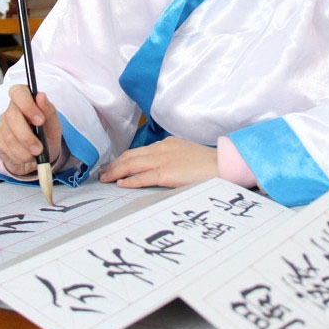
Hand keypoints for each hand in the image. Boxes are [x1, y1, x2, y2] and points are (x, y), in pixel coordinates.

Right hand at [0, 85, 62, 176]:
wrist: (39, 156)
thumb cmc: (47, 136)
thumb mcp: (54, 126)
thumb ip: (49, 111)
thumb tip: (41, 96)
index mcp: (26, 100)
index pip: (18, 92)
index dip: (27, 105)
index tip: (40, 121)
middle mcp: (11, 109)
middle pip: (11, 116)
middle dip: (26, 136)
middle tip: (39, 149)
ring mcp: (2, 124)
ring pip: (9, 136)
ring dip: (24, 151)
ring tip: (35, 155)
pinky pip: (5, 148)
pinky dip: (18, 157)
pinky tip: (25, 157)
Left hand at [99, 137, 217, 188]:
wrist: (224, 164)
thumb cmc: (209, 164)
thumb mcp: (187, 155)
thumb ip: (173, 158)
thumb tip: (162, 168)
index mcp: (167, 144)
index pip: (139, 151)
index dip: (124, 159)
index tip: (116, 166)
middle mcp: (162, 149)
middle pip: (130, 156)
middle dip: (115, 165)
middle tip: (103, 174)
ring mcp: (163, 161)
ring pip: (131, 164)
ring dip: (116, 172)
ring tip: (105, 179)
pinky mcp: (166, 173)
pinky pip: (142, 177)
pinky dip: (129, 180)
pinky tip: (120, 184)